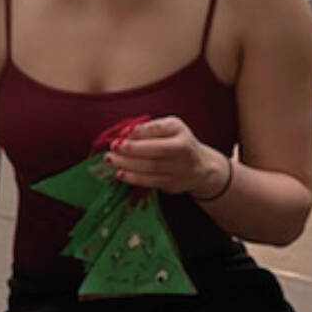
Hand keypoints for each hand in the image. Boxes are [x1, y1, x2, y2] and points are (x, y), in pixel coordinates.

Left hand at [103, 116, 227, 196]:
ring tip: (111, 160)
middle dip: (131, 149)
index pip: (158, 129)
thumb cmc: (176, 142)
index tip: (121, 134)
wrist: (200, 166)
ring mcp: (180, 168)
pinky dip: (134, 178)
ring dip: (128, 164)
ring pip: (151, 167)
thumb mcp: (167, 128)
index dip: (138, 132)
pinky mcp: (173, 183)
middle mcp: (183, 148)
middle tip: (113, 147)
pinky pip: (151, 181)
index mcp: (178, 130)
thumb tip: (124, 134)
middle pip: (156, 149)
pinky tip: (120, 174)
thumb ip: (148, 129)